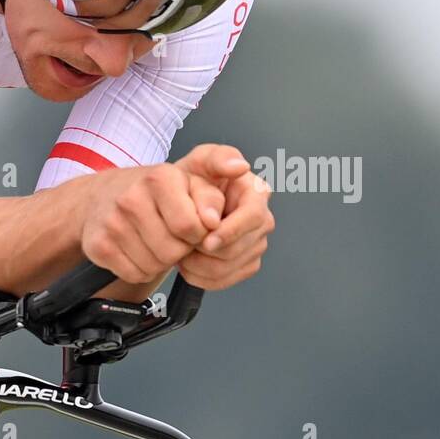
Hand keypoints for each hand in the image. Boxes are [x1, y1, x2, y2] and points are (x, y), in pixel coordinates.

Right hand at [79, 162, 225, 284]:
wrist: (102, 196)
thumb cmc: (154, 193)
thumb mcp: (188, 184)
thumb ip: (210, 199)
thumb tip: (214, 222)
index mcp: (159, 178)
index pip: (190, 226)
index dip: (197, 235)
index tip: (191, 227)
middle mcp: (131, 198)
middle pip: (172, 251)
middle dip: (179, 250)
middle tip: (171, 236)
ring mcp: (112, 224)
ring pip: (153, 266)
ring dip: (160, 261)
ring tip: (154, 242)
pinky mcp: (98, 247)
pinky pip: (134, 275)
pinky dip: (141, 270)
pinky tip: (138, 251)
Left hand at [177, 167, 274, 290]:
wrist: (177, 206)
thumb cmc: (192, 182)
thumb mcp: (199, 161)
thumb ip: (217, 158)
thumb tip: (240, 167)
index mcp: (256, 194)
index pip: (253, 218)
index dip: (230, 232)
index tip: (206, 241)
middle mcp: (262, 220)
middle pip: (241, 248)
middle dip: (209, 252)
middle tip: (184, 246)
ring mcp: (255, 244)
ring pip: (231, 267)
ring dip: (201, 266)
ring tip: (182, 254)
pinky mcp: (245, 264)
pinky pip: (226, 280)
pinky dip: (203, 278)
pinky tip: (189, 265)